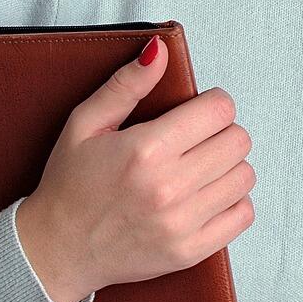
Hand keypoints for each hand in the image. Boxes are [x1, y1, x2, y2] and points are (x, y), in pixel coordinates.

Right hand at [20, 35, 256, 300]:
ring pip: (244, 176)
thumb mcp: (85, 123)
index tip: (196, 112)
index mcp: (145, 150)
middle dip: (221, 132)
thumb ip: (126, 85)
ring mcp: (182, 223)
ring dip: (228, 166)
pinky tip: (206, 196)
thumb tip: (160, 50)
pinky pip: (243, 215)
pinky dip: (232, 201)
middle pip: (238, 141)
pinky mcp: (190, 251)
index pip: (219, 110)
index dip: (211, 104)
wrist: (58, 249)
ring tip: (200, 168)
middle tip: (196, 140)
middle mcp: (168, 188)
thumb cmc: (70, 183)